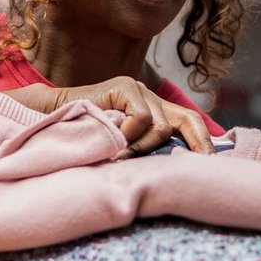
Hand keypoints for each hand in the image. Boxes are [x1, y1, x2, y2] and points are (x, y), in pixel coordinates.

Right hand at [11, 78, 215, 157]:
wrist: (49, 119)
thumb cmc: (85, 141)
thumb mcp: (121, 150)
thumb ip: (144, 152)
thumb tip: (177, 174)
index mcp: (154, 111)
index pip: (189, 122)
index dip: (203, 143)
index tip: (212, 166)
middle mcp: (150, 97)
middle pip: (185, 120)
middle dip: (193, 144)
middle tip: (188, 168)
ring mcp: (138, 89)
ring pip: (160, 126)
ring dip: (142, 148)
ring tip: (120, 157)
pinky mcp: (124, 86)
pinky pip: (141, 118)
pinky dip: (130, 136)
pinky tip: (113, 142)